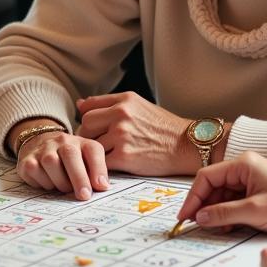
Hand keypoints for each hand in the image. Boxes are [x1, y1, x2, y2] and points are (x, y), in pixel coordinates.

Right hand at [9, 122, 108, 198]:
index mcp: (81, 142)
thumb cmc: (69, 160)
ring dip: (60, 182)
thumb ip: (96, 171)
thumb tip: (103, 186)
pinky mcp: (27, 159)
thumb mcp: (86, 161)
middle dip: (78, 178)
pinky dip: (43, 183)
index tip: (101, 186)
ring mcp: (43, 148)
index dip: (98, 169)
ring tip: (64, 187)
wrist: (40, 144)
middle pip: (70, 155)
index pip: (93, 151)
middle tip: (84, 196)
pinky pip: (35, 171)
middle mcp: (62, 141)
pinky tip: (48, 182)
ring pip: (51, 163)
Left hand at [77, 92, 201, 175]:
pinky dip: (103, 165)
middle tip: (96, 145)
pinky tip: (113, 165)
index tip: (92, 130)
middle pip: (86, 126)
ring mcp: (122, 136)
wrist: (187, 146)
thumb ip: (108, 103)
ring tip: (107, 155)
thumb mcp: (138, 104)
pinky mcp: (125, 157)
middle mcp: (121, 115)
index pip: (88, 108)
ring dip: (95, 153)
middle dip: (87, 136)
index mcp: (124, 101)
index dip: (87, 121)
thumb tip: (79, 104)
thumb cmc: (162, 126)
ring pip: (92, 145)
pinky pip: (102, 161)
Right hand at [176, 152, 266, 232]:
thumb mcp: (255, 211)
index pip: (206, 178)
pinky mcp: (257, 190)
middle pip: (213, 186)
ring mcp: (250, 179)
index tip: (185, 216)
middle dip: (204, 206)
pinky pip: (234, 200)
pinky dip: (228, 212)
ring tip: (212, 228)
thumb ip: (224, 214)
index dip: (193, 198)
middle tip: (195, 225)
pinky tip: (227, 225)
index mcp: (241, 165)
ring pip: (223, 194)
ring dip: (216, 211)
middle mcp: (243, 168)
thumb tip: (199, 218)